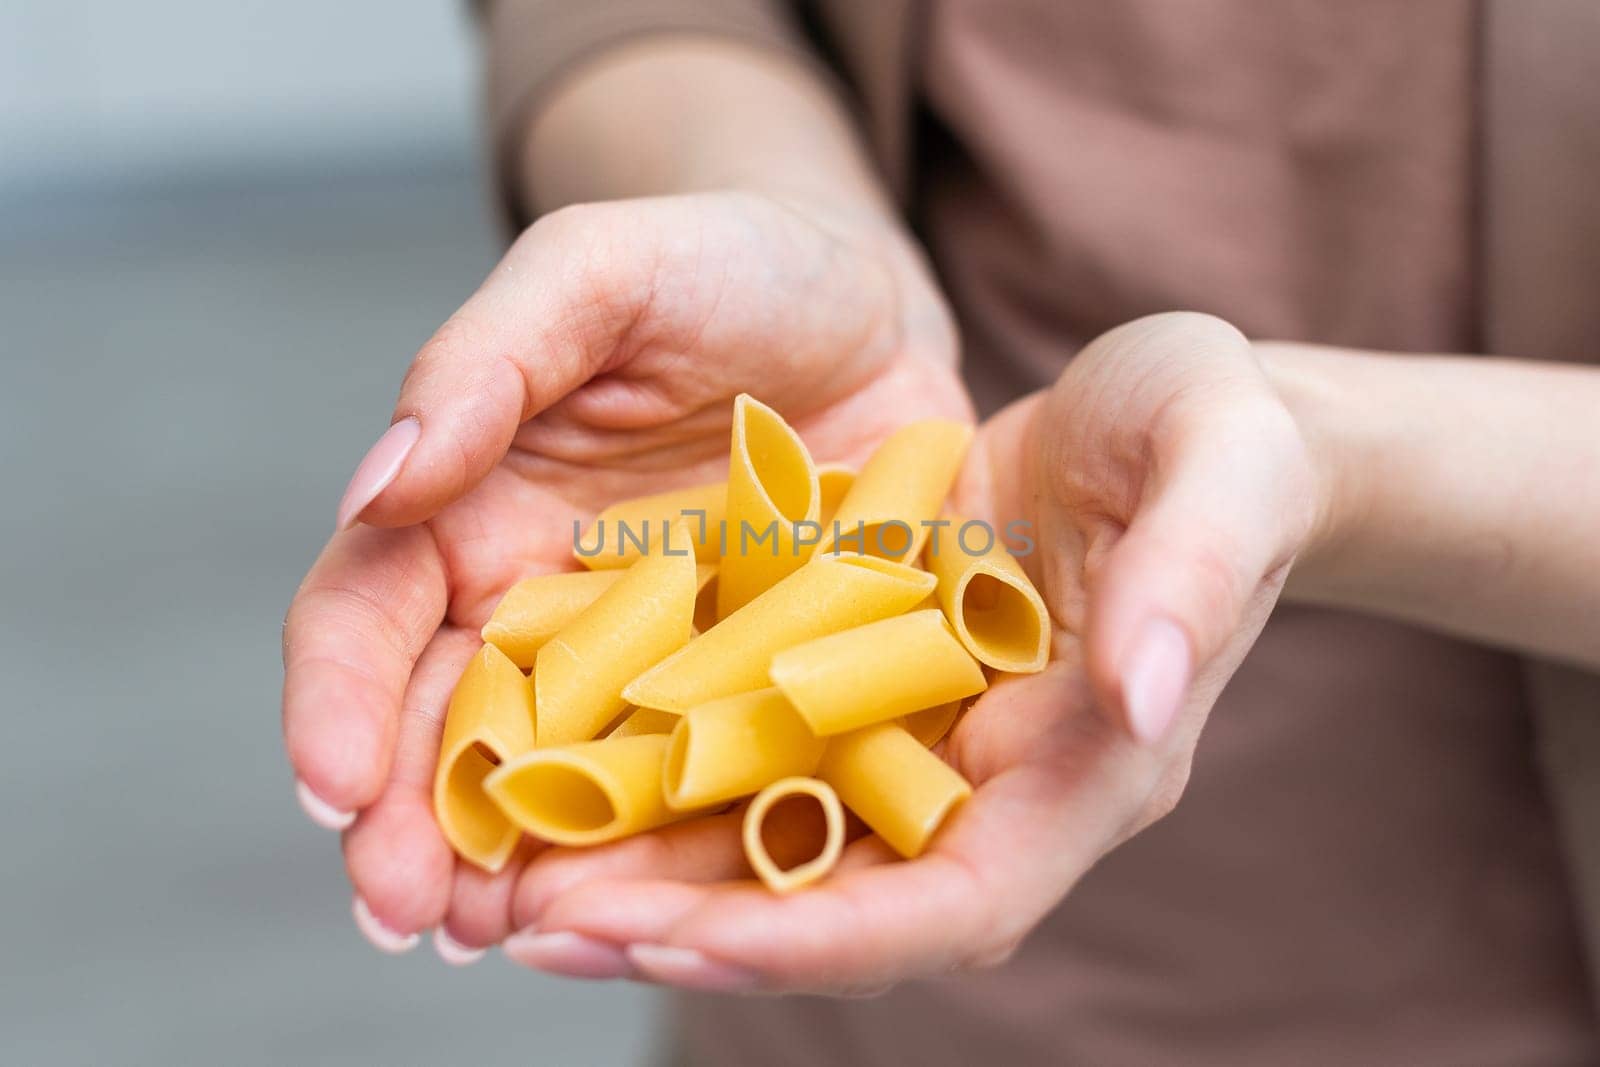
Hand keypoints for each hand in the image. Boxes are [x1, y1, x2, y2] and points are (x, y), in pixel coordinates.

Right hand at [280, 191, 970, 955]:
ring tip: (497, 941)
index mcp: (472, 507)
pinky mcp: (742, 684)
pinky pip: (690, 776)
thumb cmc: (724, 262)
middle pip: (446, 728)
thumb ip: (482, 362)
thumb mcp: (602, 272)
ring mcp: (643, 657)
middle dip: (410, 825)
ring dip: (512, 866)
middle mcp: (539, 600)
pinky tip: (641, 906)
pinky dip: (654, 845)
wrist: (864, 300)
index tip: (334, 787)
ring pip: (555, 779)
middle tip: (405, 913)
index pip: (369, 617)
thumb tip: (373, 485)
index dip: (338, 702)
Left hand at [497, 312, 1325, 992]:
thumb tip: (1145, 695)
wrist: (1166, 419)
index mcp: (1087, 765)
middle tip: (540, 927)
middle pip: (836, 905)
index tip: (685, 945)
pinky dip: (661, 779)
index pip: (957, 902)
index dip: (824, 943)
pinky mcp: (863, 690)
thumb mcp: (1221, 457)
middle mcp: (992, 785)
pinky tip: (560, 765)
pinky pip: (753, 759)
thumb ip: (1196, 571)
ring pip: (774, 847)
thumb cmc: (1209, 428)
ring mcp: (921, 746)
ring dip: (650, 875)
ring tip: (514, 879)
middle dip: (692, 931)